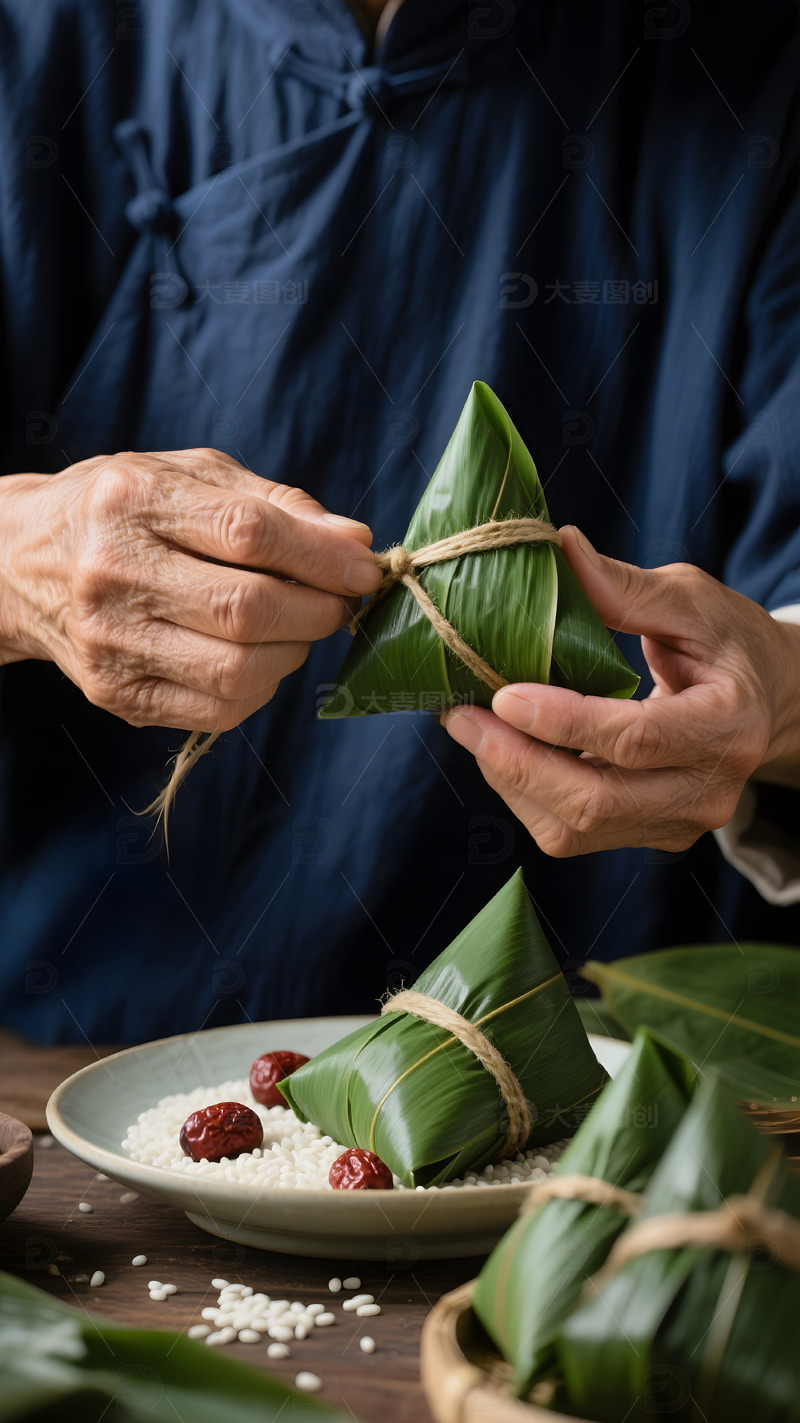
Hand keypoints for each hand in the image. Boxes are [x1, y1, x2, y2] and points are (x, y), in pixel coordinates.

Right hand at [0, 449, 380, 729]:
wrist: (17, 563)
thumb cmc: (121, 511)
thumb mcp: (188, 477)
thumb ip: (275, 504)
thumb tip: (353, 543)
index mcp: (133, 500)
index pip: (248, 532)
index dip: (322, 556)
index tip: (365, 567)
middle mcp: (114, 572)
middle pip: (246, 609)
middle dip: (316, 611)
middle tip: (335, 602)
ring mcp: (110, 641)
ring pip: (237, 671)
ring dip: (293, 653)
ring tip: (294, 628)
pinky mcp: (116, 693)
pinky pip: (217, 711)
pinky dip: (260, 689)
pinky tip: (257, 658)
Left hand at [442, 527, 799, 856]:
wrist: (767, 700)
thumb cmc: (727, 642)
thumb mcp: (690, 599)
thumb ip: (625, 587)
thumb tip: (560, 548)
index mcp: (728, 724)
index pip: (635, 738)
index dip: (563, 722)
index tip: (502, 693)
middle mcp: (708, 790)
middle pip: (596, 801)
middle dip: (515, 762)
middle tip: (460, 714)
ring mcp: (679, 823)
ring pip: (575, 827)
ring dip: (510, 780)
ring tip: (470, 728)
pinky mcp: (650, 836)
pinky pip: (573, 833)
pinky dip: (526, 793)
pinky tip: (501, 750)